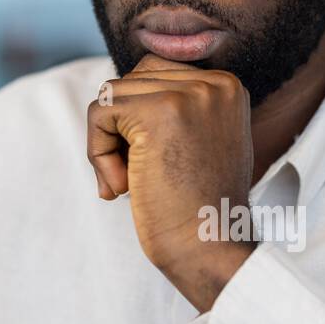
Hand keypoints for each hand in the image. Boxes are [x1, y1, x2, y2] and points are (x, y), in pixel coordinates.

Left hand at [87, 53, 256, 309]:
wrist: (208, 249)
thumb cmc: (195, 207)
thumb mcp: (197, 142)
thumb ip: (169, 108)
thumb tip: (112, 88)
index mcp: (227, 86)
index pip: (153, 74)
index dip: (136, 120)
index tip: (152, 164)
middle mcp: (215, 83)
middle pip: (130, 81)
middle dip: (120, 129)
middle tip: (134, 176)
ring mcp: (189, 94)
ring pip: (110, 96)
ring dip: (107, 144)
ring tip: (129, 183)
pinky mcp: (159, 112)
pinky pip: (99, 113)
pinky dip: (97, 152)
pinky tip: (122, 186)